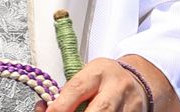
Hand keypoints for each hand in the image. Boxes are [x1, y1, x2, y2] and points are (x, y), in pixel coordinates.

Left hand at [35, 58, 155, 111]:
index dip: (61, 106)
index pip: (77, 89)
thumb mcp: (86, 76)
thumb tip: (43, 109)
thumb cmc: (103, 79)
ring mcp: (129, 104)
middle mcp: (116, 87)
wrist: (136, 81)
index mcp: (98, 72)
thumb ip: (68, 92)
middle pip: (99, 110)